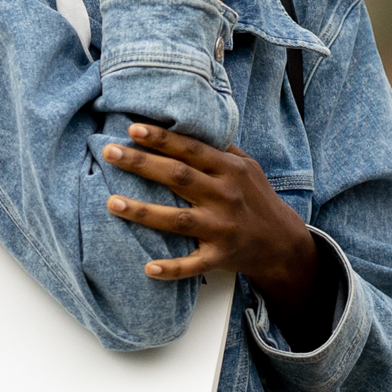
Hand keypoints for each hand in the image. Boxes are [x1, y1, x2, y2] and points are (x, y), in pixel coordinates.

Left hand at [102, 123, 332, 342]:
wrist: (282, 242)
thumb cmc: (257, 199)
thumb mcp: (248, 166)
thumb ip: (220, 148)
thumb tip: (190, 123)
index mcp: (230, 170)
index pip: (191, 149)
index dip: (162, 138)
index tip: (133, 128)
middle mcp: (225, 196)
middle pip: (179, 177)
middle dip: (142, 163)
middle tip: (110, 152)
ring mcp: (222, 227)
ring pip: (178, 219)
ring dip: (143, 211)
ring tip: (111, 202)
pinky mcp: (220, 255)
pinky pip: (193, 264)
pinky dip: (172, 269)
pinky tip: (148, 267)